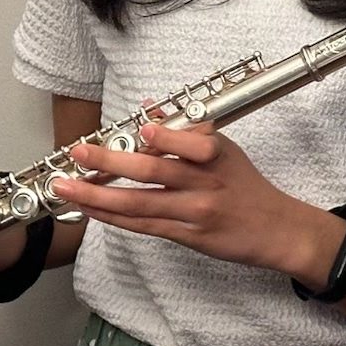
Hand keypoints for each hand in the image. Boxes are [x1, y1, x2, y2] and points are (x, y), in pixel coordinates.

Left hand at [51, 123, 316, 274]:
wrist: (276, 230)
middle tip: (80, 153)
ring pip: (140, 203)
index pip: (189, 143)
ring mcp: (196, 212)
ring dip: (99, 195)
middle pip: (153, 171)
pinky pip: (145, 226)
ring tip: (68, 187)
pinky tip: (93, 210)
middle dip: (111, 162)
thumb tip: (150, 109)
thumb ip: (187, 129)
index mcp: (216, 154)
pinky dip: (115, 218)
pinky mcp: (189, 236)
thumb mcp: (225, 149)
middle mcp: (205, 182)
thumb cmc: (247, 185)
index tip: (140, 126)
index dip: (164, 136)